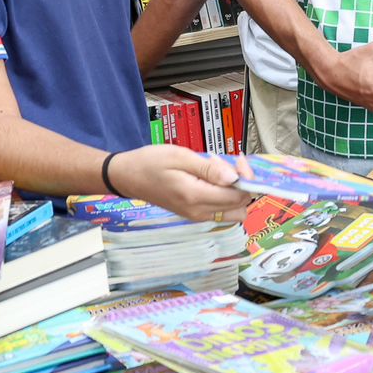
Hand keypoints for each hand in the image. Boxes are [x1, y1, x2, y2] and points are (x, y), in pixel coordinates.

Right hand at [112, 144, 252, 222]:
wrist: (126, 176)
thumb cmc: (150, 162)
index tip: (238, 160)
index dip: (245, 178)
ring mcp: (196, 215)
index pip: (238, 196)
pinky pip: (220, 210)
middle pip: (239, 207)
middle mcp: (198, 212)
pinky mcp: (193, 213)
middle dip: (243, 185)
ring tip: (221, 171)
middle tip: (231, 164)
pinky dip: (224, 195)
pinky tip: (212, 177)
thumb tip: (235, 178)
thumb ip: (210, 168)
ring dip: (235, 192)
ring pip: (232, 212)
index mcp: (195, 197)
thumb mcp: (180, 157)